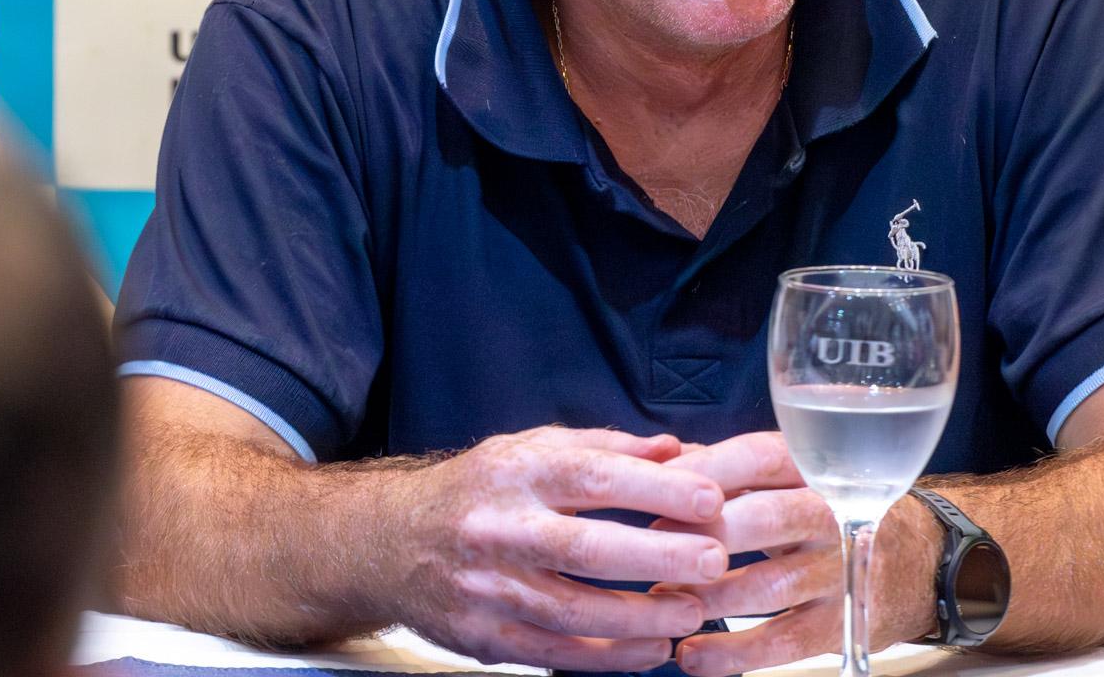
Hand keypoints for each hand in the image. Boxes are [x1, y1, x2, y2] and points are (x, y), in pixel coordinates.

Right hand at [386, 426, 729, 669]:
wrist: (388, 543)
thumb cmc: (478, 490)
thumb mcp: (531, 448)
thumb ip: (605, 447)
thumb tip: (677, 449)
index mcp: (518, 473)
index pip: (594, 476)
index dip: (656, 487)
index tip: (711, 497)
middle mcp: (501, 529)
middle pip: (588, 547)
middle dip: (658, 555)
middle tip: (715, 559)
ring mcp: (489, 588)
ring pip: (575, 610)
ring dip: (643, 616)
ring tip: (694, 611)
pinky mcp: (484, 637)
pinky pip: (555, 653)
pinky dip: (609, 657)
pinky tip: (652, 651)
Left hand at [649, 432, 943, 676]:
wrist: (919, 558)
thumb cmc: (833, 506)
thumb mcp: (792, 472)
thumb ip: (728, 468)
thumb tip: (658, 463)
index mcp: (812, 465)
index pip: (755, 458)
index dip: (702, 474)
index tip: (652, 492)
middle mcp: (831, 512)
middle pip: (764, 518)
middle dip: (702, 537)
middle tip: (651, 552)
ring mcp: (838, 571)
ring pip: (767, 585)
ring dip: (707, 598)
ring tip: (661, 606)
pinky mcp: (839, 623)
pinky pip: (782, 642)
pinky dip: (733, 654)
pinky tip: (693, 656)